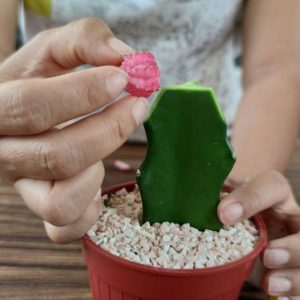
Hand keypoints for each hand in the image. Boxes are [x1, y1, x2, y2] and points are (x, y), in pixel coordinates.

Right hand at [0, 18, 147, 242]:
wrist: (23, 110)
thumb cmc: (40, 79)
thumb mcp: (53, 49)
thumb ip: (86, 40)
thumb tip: (125, 58)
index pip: (32, 107)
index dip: (82, 94)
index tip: (123, 78)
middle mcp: (5, 154)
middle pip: (57, 156)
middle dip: (109, 130)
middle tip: (137, 105)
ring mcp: (24, 187)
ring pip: (59, 203)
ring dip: (96, 174)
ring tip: (106, 148)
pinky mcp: (42, 207)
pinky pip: (64, 227)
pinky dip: (90, 212)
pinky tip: (98, 181)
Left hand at [218, 171, 299, 297]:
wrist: (241, 211)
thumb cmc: (230, 199)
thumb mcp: (223, 191)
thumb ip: (215, 190)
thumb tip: (192, 198)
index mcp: (270, 191)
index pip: (271, 186)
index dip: (251, 198)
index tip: (223, 215)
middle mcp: (286, 214)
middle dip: (292, 246)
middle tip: (267, 255)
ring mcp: (291, 239)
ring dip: (294, 274)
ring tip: (269, 284)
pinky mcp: (289, 261)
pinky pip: (299, 276)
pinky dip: (293, 290)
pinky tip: (278, 296)